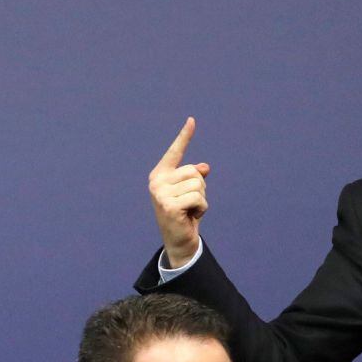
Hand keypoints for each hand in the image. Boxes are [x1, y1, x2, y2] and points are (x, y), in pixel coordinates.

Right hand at [149, 117, 209, 267]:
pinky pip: (199, 198)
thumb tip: (204, 167)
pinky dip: (201, 208)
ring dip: (202, 199)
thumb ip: (196, 177)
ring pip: (199, 185)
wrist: (179, 240)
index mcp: (160, 175)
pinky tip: (191, 217)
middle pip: (194, 172)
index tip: (192, 120)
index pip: (175, 153)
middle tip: (190, 203)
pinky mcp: (169, 205)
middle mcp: (157, 181)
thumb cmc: (185, 214)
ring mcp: (161, 193)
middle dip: (200, 188)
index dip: (184, 136)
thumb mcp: (191, 192)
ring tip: (190, 210)